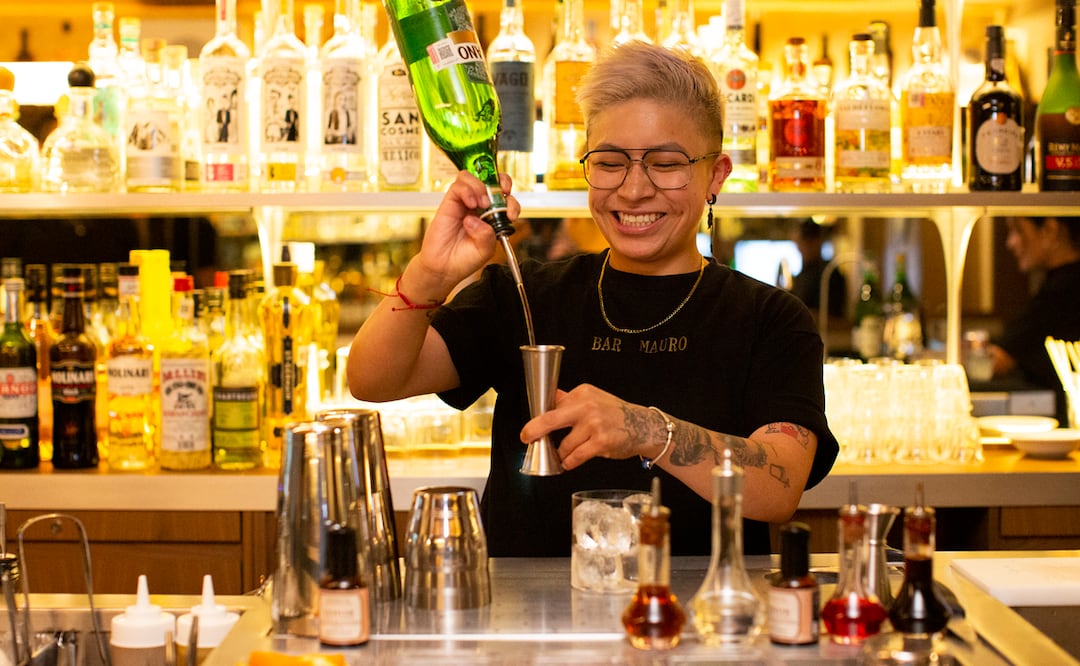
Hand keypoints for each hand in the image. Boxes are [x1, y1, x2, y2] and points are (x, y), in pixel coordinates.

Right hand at [410, 171, 519, 295]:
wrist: (444, 268)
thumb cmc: (463, 259)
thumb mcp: (485, 251)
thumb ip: (488, 236)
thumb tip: (478, 219)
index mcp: (492, 217)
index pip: (506, 199)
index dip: (512, 202)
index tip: (511, 214)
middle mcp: (479, 207)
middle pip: (492, 180)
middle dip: (501, 181)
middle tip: (502, 192)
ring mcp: (464, 203)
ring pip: (473, 178)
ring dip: (481, 187)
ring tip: (482, 204)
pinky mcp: (450, 202)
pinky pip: (458, 186)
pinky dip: (467, 191)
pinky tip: (470, 205)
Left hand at [520, 384, 662, 470]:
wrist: (643, 426)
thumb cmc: (616, 414)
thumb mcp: (593, 398)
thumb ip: (570, 399)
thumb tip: (549, 395)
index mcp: (583, 393)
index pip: (554, 405)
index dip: (540, 419)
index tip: (532, 428)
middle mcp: (587, 406)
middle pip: (551, 418)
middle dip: (534, 429)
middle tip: (526, 437)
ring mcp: (594, 424)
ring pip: (565, 444)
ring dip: (561, 453)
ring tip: (564, 455)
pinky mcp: (601, 442)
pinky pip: (576, 456)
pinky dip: (569, 462)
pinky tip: (569, 462)